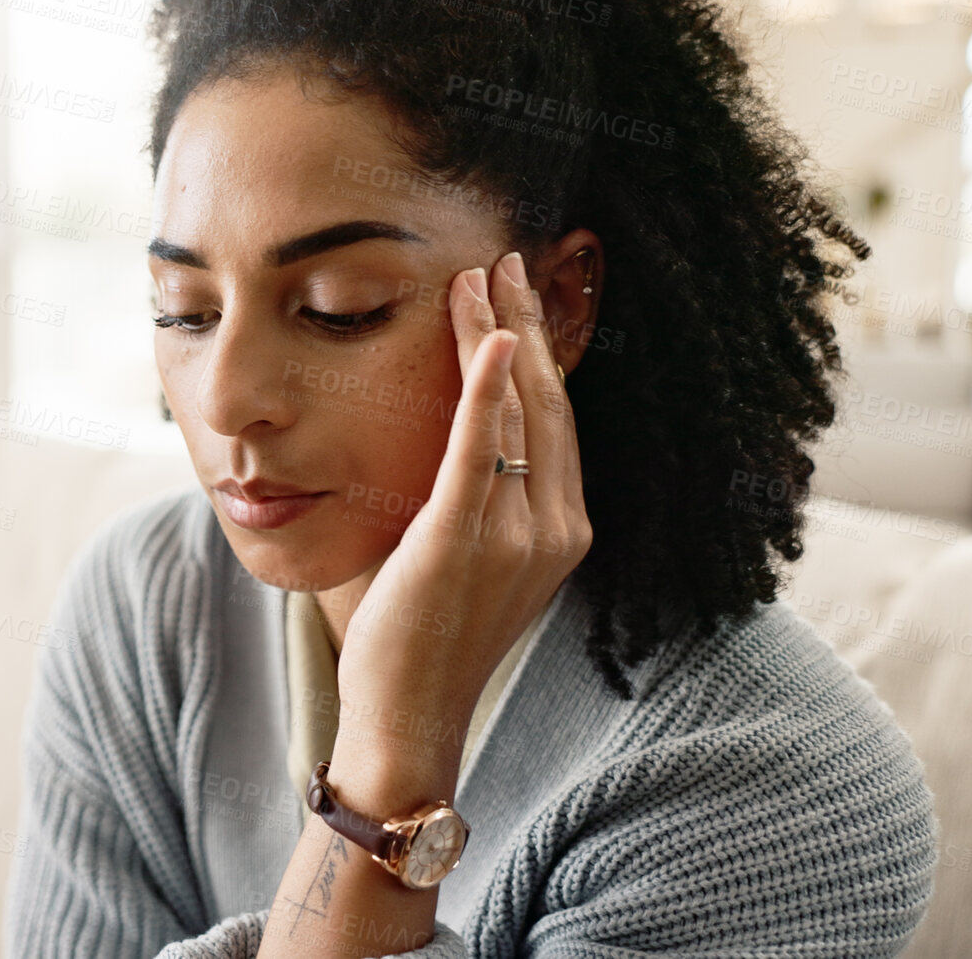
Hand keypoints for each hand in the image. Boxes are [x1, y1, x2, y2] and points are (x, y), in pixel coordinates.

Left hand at [333, 251, 591, 755]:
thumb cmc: (423, 637)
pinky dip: (487, 386)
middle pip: (545, 401)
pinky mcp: (465, 538)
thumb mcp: (466, 559)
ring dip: (495, 332)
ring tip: (477, 274)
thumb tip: (457, 443)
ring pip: (513, 410)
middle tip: (505, 258)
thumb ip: (477, 501)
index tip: (520, 296)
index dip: (541, 352)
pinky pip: (481, 447)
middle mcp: (555, 527)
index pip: (555, 420)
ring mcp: (517, 534)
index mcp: (562, 529)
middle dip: (527, 322)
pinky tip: (491, 333)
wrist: (409, 713)